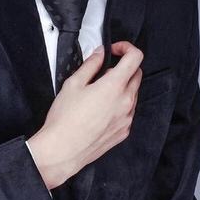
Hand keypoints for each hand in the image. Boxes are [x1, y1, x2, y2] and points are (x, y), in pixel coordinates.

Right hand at [27, 42, 142, 188]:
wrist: (63, 150)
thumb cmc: (65, 119)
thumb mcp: (73, 84)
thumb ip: (90, 65)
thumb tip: (99, 54)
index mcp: (114, 86)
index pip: (135, 58)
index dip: (126, 48)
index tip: (115, 50)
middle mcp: (126, 102)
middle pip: (137, 74)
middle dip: (124, 67)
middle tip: (104, 71)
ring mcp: (127, 118)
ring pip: (133, 93)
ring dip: (122, 87)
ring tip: (99, 93)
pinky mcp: (124, 131)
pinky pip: (128, 111)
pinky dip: (120, 104)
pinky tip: (101, 109)